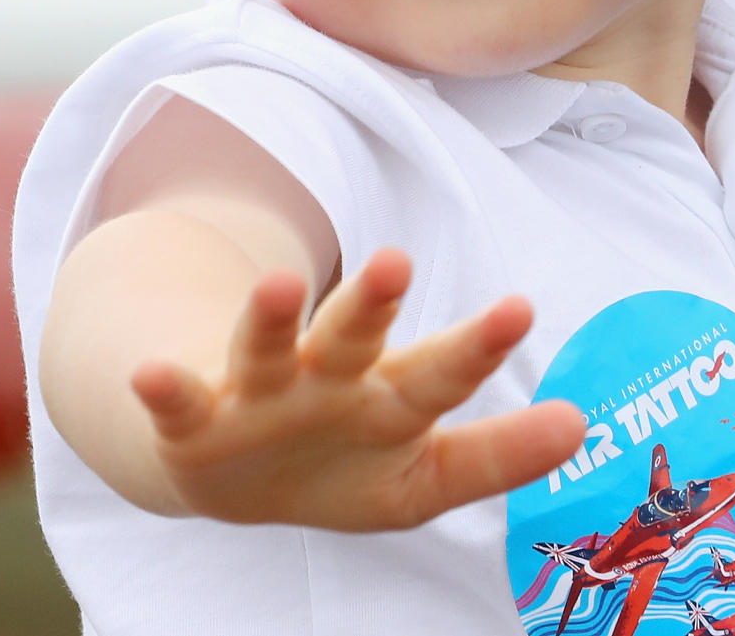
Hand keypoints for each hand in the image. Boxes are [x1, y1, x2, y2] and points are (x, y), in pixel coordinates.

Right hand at [131, 247, 584, 530]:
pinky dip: (164, 387)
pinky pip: (179, 400)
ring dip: (269, 317)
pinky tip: (151, 372)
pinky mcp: (197, 418)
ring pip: (265, 348)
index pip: (439, 373)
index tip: (524, 307)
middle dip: (372, 302)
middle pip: (353, 337)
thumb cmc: (344, 463)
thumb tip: (582, 424)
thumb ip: (496, 455)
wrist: (234, 474)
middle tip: (396, 258)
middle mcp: (325, 381)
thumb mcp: (423, 476)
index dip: (478, 347)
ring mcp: (259, 395)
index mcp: (387, 400)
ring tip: (274, 284)